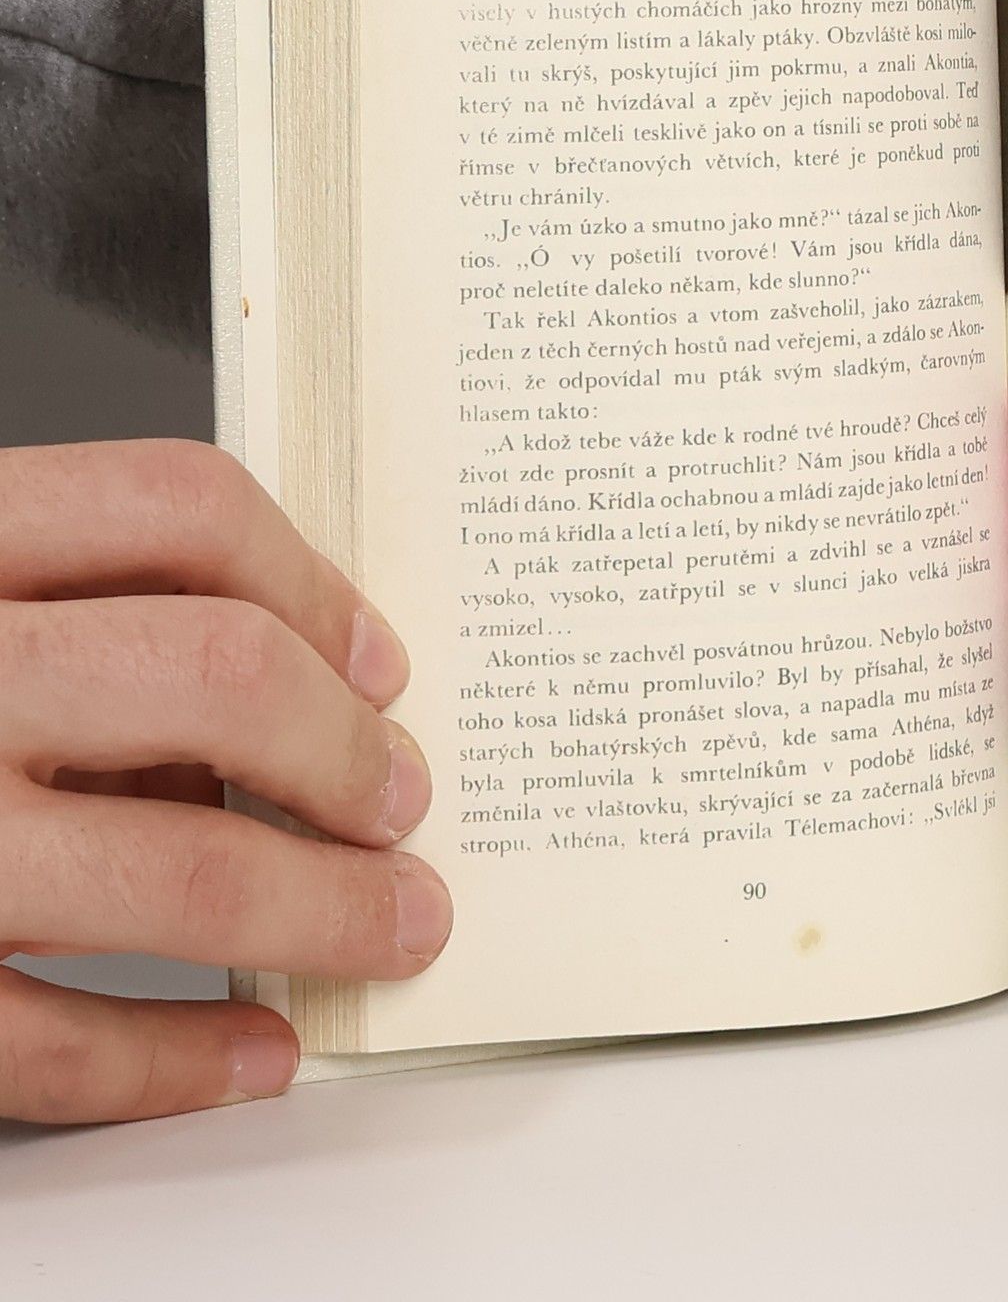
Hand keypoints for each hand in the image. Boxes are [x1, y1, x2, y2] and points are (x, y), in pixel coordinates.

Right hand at [0, 440, 451, 1122]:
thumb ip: (71, 621)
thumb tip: (284, 694)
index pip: (176, 505)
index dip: (313, 581)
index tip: (379, 660)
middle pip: (216, 678)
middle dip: (348, 754)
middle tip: (402, 799)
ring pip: (175, 875)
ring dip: (320, 913)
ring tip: (389, 923)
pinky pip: (48, 1043)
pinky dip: (175, 1061)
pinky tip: (249, 1051)